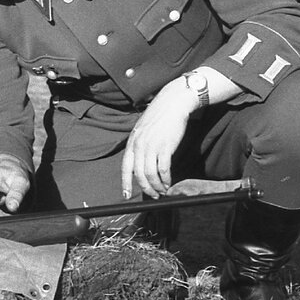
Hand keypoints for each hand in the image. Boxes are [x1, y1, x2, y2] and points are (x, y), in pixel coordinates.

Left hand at [121, 81, 196, 197]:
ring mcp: (152, 146)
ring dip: (156, 186)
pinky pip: (163, 169)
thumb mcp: (143, 130)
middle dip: (146, 188)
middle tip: (153, 195)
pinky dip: (166, 179)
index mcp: (132, 142)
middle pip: (139, 175)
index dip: (125, 183)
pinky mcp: (165, 147)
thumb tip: (140, 162)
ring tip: (162, 191)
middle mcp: (140, 145)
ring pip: (151, 174)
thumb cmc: (160, 116)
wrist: (173, 103)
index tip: (126, 195)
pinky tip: (168, 183)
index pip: (125, 167)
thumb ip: (140, 145)